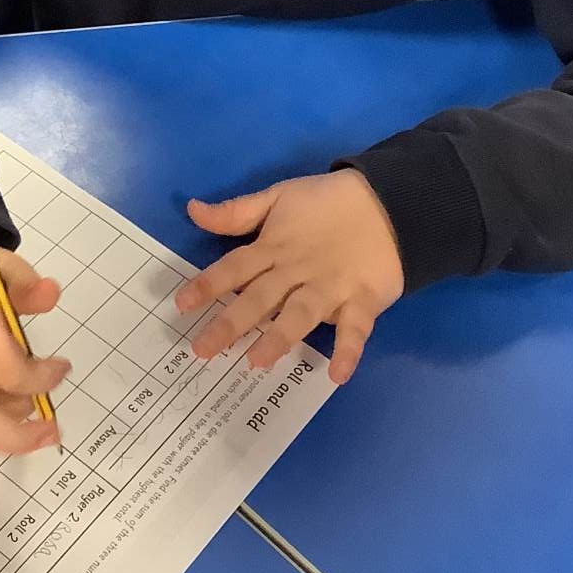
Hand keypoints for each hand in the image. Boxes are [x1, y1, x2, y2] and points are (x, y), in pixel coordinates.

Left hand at [176, 171, 403, 385]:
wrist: (391, 202)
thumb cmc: (327, 204)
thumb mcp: (278, 197)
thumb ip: (237, 212)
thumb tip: (192, 210)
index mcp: (273, 247)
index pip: (235, 267)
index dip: (208, 284)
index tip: (181, 305)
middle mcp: (296, 271)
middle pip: (260, 298)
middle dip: (231, 324)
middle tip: (203, 351)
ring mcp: (330, 287)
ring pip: (301, 314)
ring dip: (280, 337)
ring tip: (258, 362)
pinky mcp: (362, 299)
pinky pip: (355, 328)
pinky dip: (349, 351)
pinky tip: (338, 375)